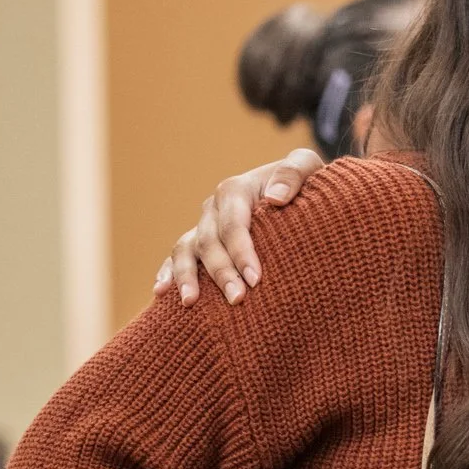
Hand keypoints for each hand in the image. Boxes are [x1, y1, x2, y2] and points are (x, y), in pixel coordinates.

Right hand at [154, 148, 322, 306]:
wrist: (298, 192)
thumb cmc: (305, 182)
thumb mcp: (306, 166)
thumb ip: (293, 174)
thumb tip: (274, 198)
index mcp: (234, 190)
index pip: (233, 225)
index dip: (242, 252)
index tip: (257, 279)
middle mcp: (213, 208)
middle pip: (209, 242)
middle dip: (222, 272)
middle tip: (237, 299)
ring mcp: (203, 226)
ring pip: (186, 250)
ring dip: (187, 277)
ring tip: (190, 302)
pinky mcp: (199, 243)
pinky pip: (178, 257)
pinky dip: (168, 273)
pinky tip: (161, 293)